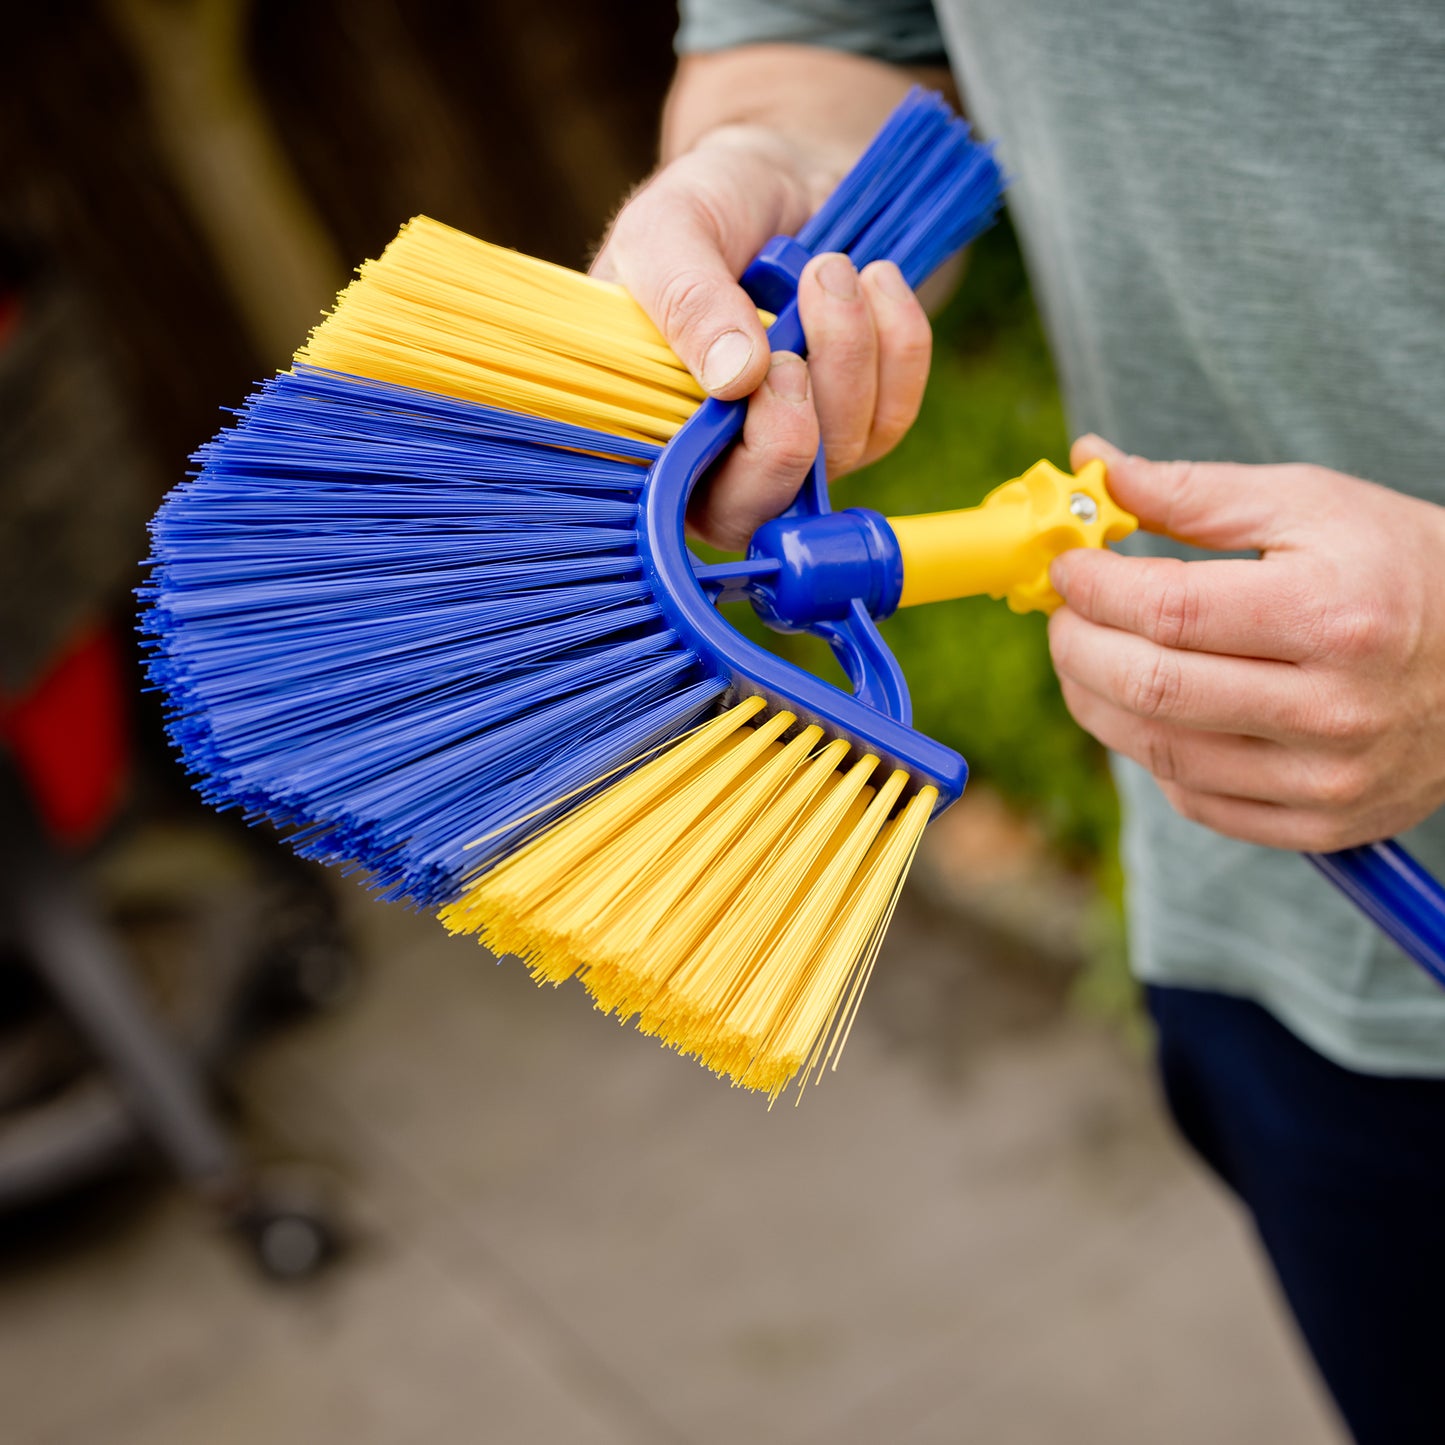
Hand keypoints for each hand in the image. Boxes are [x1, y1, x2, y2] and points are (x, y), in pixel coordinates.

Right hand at [592, 124, 931, 549]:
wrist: (786, 170)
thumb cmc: (710, 206)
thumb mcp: (668, 231)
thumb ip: (686, 300)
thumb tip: (734, 381)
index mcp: (652, 431)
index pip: (688, 504)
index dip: (734, 466)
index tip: (761, 373)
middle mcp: (722, 457)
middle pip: (768, 508)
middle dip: (795, 427)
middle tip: (794, 335)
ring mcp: (799, 446)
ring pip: (839, 453)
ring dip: (847, 352)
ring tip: (828, 268)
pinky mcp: (861, 420)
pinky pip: (895, 413)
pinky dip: (898, 343)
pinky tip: (875, 280)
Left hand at [1047, 436, 1444, 851]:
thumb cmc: (1396, 565)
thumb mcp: (1310, 505)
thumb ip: (1194, 492)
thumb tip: (1095, 468)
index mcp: (1333, 616)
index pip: (1169, 611)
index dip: (1093, 588)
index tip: (1066, 566)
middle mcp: (1333, 710)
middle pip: (1151, 689)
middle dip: (1076, 646)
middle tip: (1062, 614)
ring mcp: (1327, 779)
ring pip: (1157, 752)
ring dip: (1095, 701)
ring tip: (1085, 656)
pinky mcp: (1320, 825)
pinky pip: (1194, 798)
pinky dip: (1149, 752)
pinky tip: (1147, 708)